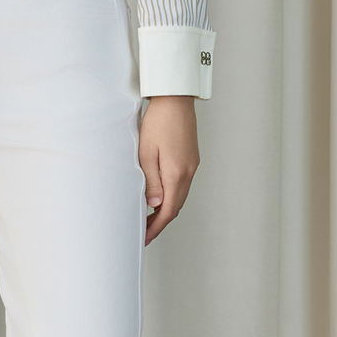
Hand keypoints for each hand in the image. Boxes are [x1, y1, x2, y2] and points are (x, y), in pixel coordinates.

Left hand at [138, 95, 198, 243]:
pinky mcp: (191, 158)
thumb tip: (154, 205)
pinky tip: (161, 196)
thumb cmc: (158, 121)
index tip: (145, 237)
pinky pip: (182, 184)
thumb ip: (151, 182)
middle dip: (161, 222)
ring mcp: (192, 165)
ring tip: (150, 218)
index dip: (156, 227)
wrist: (175, 99)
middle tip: (145, 232)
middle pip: (176, 206)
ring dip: (167, 210)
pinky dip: (172, 196)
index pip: (168, 211)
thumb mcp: (146, 153)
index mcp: (176, 173)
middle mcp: (188, 172)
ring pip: (180, 196)